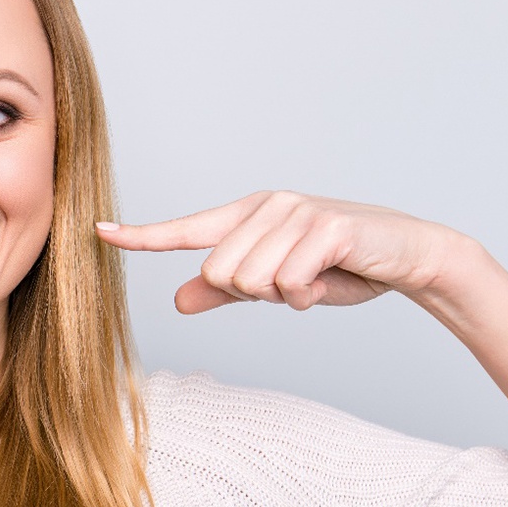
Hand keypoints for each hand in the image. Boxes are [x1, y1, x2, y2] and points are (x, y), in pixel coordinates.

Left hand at [97, 190, 463, 313]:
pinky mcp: (326, 227)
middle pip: (219, 273)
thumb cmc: (340, 268)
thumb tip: (177, 300)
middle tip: (291, 284)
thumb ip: (226, 292)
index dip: (142, 235)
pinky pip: (288, 282)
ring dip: (283, 296)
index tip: (99, 231)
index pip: (185, 229)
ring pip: (251, 280)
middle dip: (253, 294)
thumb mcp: (276, 284)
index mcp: (247, 216)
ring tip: (312, 280)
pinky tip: (329, 280)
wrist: (408, 256)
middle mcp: (267, 206)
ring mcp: (296, 212)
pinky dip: (307, 296)